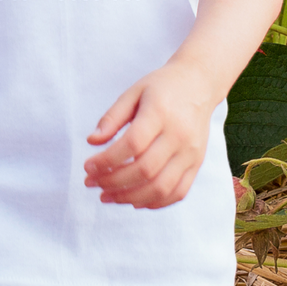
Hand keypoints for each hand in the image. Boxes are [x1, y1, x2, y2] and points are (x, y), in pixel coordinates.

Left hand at [83, 62, 216, 208]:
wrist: (199, 83)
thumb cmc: (162, 87)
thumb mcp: (133, 92)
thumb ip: (112, 117)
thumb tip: (92, 142)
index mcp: (160, 112)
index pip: (132, 144)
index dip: (107, 161)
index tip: (87, 167)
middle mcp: (179, 135)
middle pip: (145, 170)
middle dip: (113, 182)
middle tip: (91, 183)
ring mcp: (191, 152)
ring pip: (161, 187)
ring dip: (130, 197)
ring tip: (107, 196)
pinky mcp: (197, 163)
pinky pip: (178, 192)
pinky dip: (154, 202)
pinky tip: (133, 200)